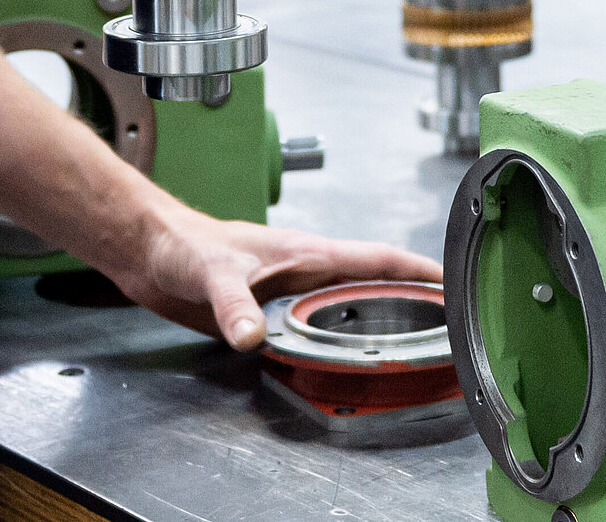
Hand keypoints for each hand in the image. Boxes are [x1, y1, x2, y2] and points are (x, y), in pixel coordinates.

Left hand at [104, 200, 443, 350]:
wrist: (152, 248)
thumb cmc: (183, 243)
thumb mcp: (212, 274)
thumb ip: (234, 305)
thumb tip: (252, 337)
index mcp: (306, 253)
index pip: (375, 258)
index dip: (417, 270)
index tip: (453, 280)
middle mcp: (305, 271)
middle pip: (371, 284)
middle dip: (411, 300)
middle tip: (444, 325)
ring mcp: (288, 290)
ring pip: (345, 307)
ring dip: (375, 322)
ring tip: (407, 347)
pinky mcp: (268, 311)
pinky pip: (314, 327)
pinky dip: (333, 342)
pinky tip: (335, 363)